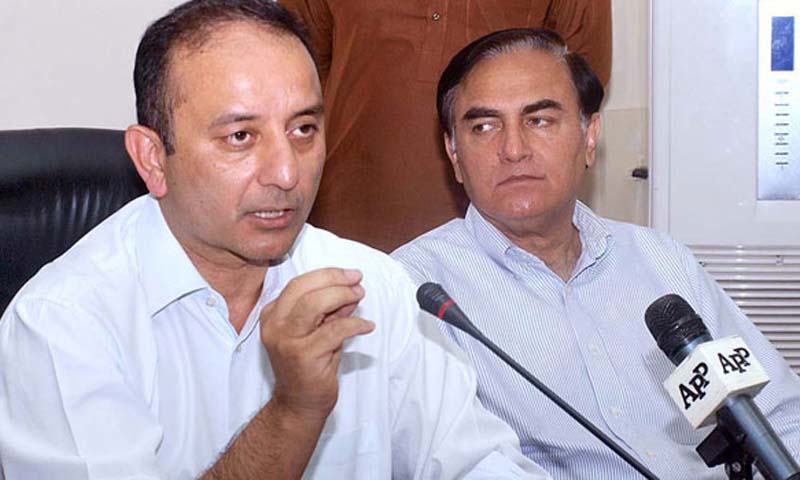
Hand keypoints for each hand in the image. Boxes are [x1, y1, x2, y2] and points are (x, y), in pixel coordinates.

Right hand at [260, 268, 374, 423]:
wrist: (299, 404)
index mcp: (273, 315)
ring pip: (313, 305)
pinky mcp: (303, 356)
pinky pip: (333, 331)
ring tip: (360, 296)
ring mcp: (286, 341)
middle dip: (335, 280)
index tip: (350, 274)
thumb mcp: (319, 331)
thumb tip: (351, 289)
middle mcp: (275, 325)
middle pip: (303, 289)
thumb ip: (330, 311)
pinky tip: (367, 325)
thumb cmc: (309, 366)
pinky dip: (354, 324)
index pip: (298, 283)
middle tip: (357, 281)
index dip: (327, 275)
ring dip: (341, 296)